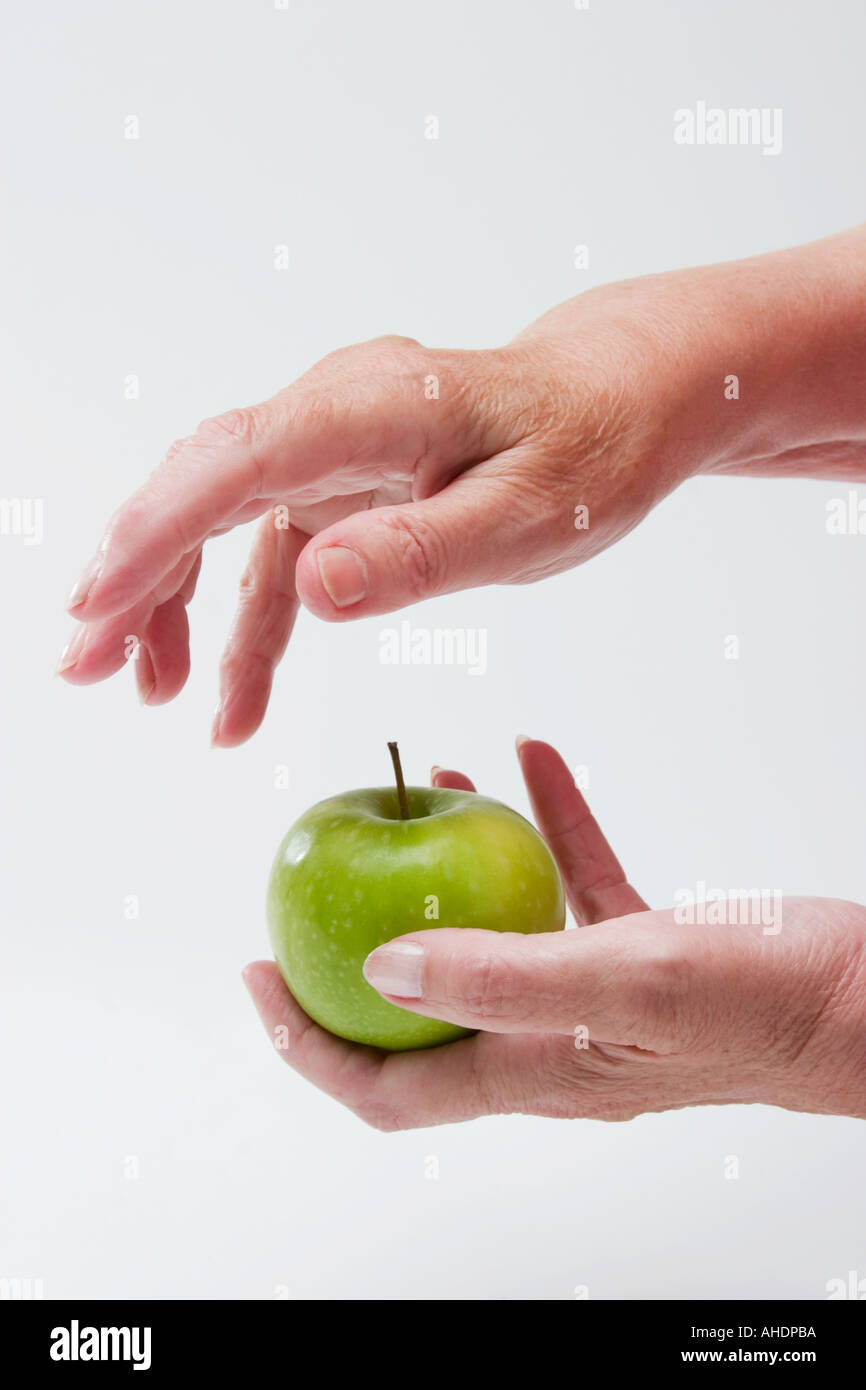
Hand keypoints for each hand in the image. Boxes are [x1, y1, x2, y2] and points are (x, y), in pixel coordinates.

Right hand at [58, 225, 865, 743]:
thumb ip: (423, 550)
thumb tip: (315, 587)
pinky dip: (242, 626)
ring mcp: (327, 447)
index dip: (155, 535)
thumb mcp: (529, 517)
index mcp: (372, 408)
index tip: (94, 609)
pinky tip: (228, 701)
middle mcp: (331, 413)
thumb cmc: (588, 453)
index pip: (235, 467)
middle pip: (199, 488)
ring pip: (217, 520)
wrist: (614, 403)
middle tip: (84, 669)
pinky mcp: (337, 484)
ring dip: (172, 606)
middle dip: (132, 578)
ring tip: (144, 694)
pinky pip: (269, 555)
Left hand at [243, 739, 865, 1128]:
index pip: (390, 1087)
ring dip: (449, 872)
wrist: (865, 1000)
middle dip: (354, 953)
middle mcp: (552, 1044)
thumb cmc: (762, 1005)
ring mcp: (596, 998)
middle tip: (312, 884)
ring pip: (493, 937)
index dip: (310, 1045)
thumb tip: (378, 969)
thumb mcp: (629, 979)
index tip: (258, 975)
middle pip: (420, 1014)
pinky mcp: (642, 951)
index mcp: (533, 1071)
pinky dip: (544, 828)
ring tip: (424, 791)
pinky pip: (570, 885)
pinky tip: (531, 762)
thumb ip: (503, 977)